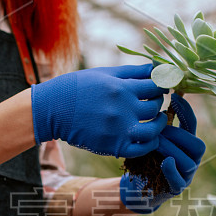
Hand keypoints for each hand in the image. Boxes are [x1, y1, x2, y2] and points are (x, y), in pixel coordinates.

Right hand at [31, 64, 167, 157]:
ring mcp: (119, 130)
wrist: (53, 109)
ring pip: (154, 129)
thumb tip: (156, 66)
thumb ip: (132, 71)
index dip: (161, 85)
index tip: (159, 86)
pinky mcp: (113, 146)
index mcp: (121, 88)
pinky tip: (150, 137)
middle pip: (155, 106)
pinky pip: (142, 149)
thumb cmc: (78, 87)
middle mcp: (122, 109)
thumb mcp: (104, 73)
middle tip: (154, 100)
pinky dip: (151, 143)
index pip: (155, 86)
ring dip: (160, 123)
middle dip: (159, 101)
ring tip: (158, 118)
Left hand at [120, 94, 204, 213]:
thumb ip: (156, 123)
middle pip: (197, 145)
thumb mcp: (149, 138)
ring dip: (172, 149)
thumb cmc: (144, 159)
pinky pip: (179, 180)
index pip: (192, 125)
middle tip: (159, 129)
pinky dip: (173, 171)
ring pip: (188, 162)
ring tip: (157, 143)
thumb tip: (153, 92)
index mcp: (187, 144)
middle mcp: (191, 159)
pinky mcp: (176, 189)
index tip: (174, 97)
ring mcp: (186, 176)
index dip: (186, 111)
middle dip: (178, 135)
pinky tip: (166, 162)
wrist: (137, 188)